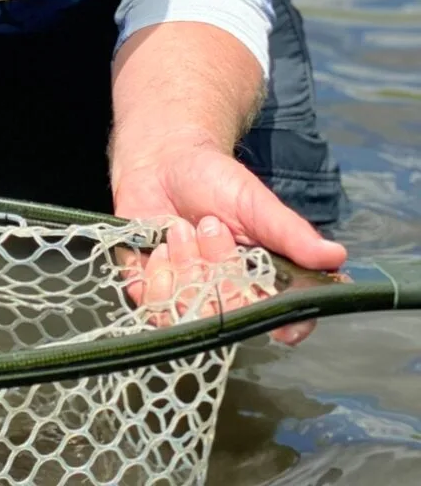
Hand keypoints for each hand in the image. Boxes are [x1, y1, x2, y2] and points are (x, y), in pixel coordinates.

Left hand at [112, 135, 347, 345]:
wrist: (161, 164)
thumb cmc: (214, 181)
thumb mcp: (254, 201)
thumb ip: (288, 232)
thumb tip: (335, 256)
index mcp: (265, 279)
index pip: (287, 317)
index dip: (288, 324)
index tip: (284, 325)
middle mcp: (229, 296)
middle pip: (233, 315)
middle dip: (220, 267)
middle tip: (210, 226)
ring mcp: (189, 299)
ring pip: (191, 312)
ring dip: (186, 267)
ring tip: (180, 229)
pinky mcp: (152, 294)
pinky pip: (153, 305)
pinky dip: (155, 275)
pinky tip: (158, 245)